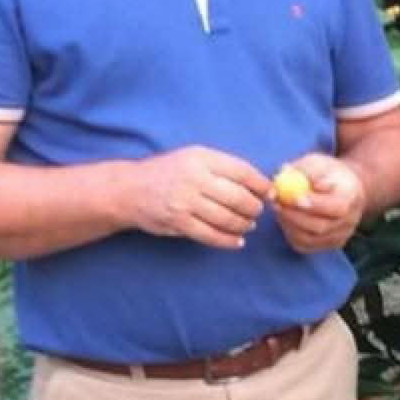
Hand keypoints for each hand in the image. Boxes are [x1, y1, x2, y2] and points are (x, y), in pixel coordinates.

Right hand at [131, 146, 269, 248]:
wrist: (130, 189)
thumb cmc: (168, 172)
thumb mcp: (193, 158)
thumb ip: (223, 168)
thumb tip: (260, 184)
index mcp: (201, 158)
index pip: (242, 172)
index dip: (260, 184)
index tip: (269, 192)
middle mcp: (195, 178)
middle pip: (238, 198)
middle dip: (254, 208)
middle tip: (257, 211)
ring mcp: (186, 201)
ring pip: (228, 218)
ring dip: (244, 225)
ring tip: (247, 225)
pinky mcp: (179, 222)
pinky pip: (212, 235)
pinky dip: (229, 241)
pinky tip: (237, 241)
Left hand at [270, 153, 365, 253]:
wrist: (343, 189)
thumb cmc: (327, 173)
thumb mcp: (318, 162)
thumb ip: (303, 168)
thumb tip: (285, 173)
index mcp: (352, 196)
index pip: (336, 206)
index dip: (315, 204)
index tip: (295, 197)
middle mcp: (350, 219)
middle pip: (322, 226)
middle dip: (295, 216)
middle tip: (277, 204)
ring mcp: (340, 235)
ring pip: (310, 238)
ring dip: (289, 224)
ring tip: (279, 208)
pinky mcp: (327, 245)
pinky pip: (305, 245)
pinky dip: (290, 233)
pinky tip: (285, 218)